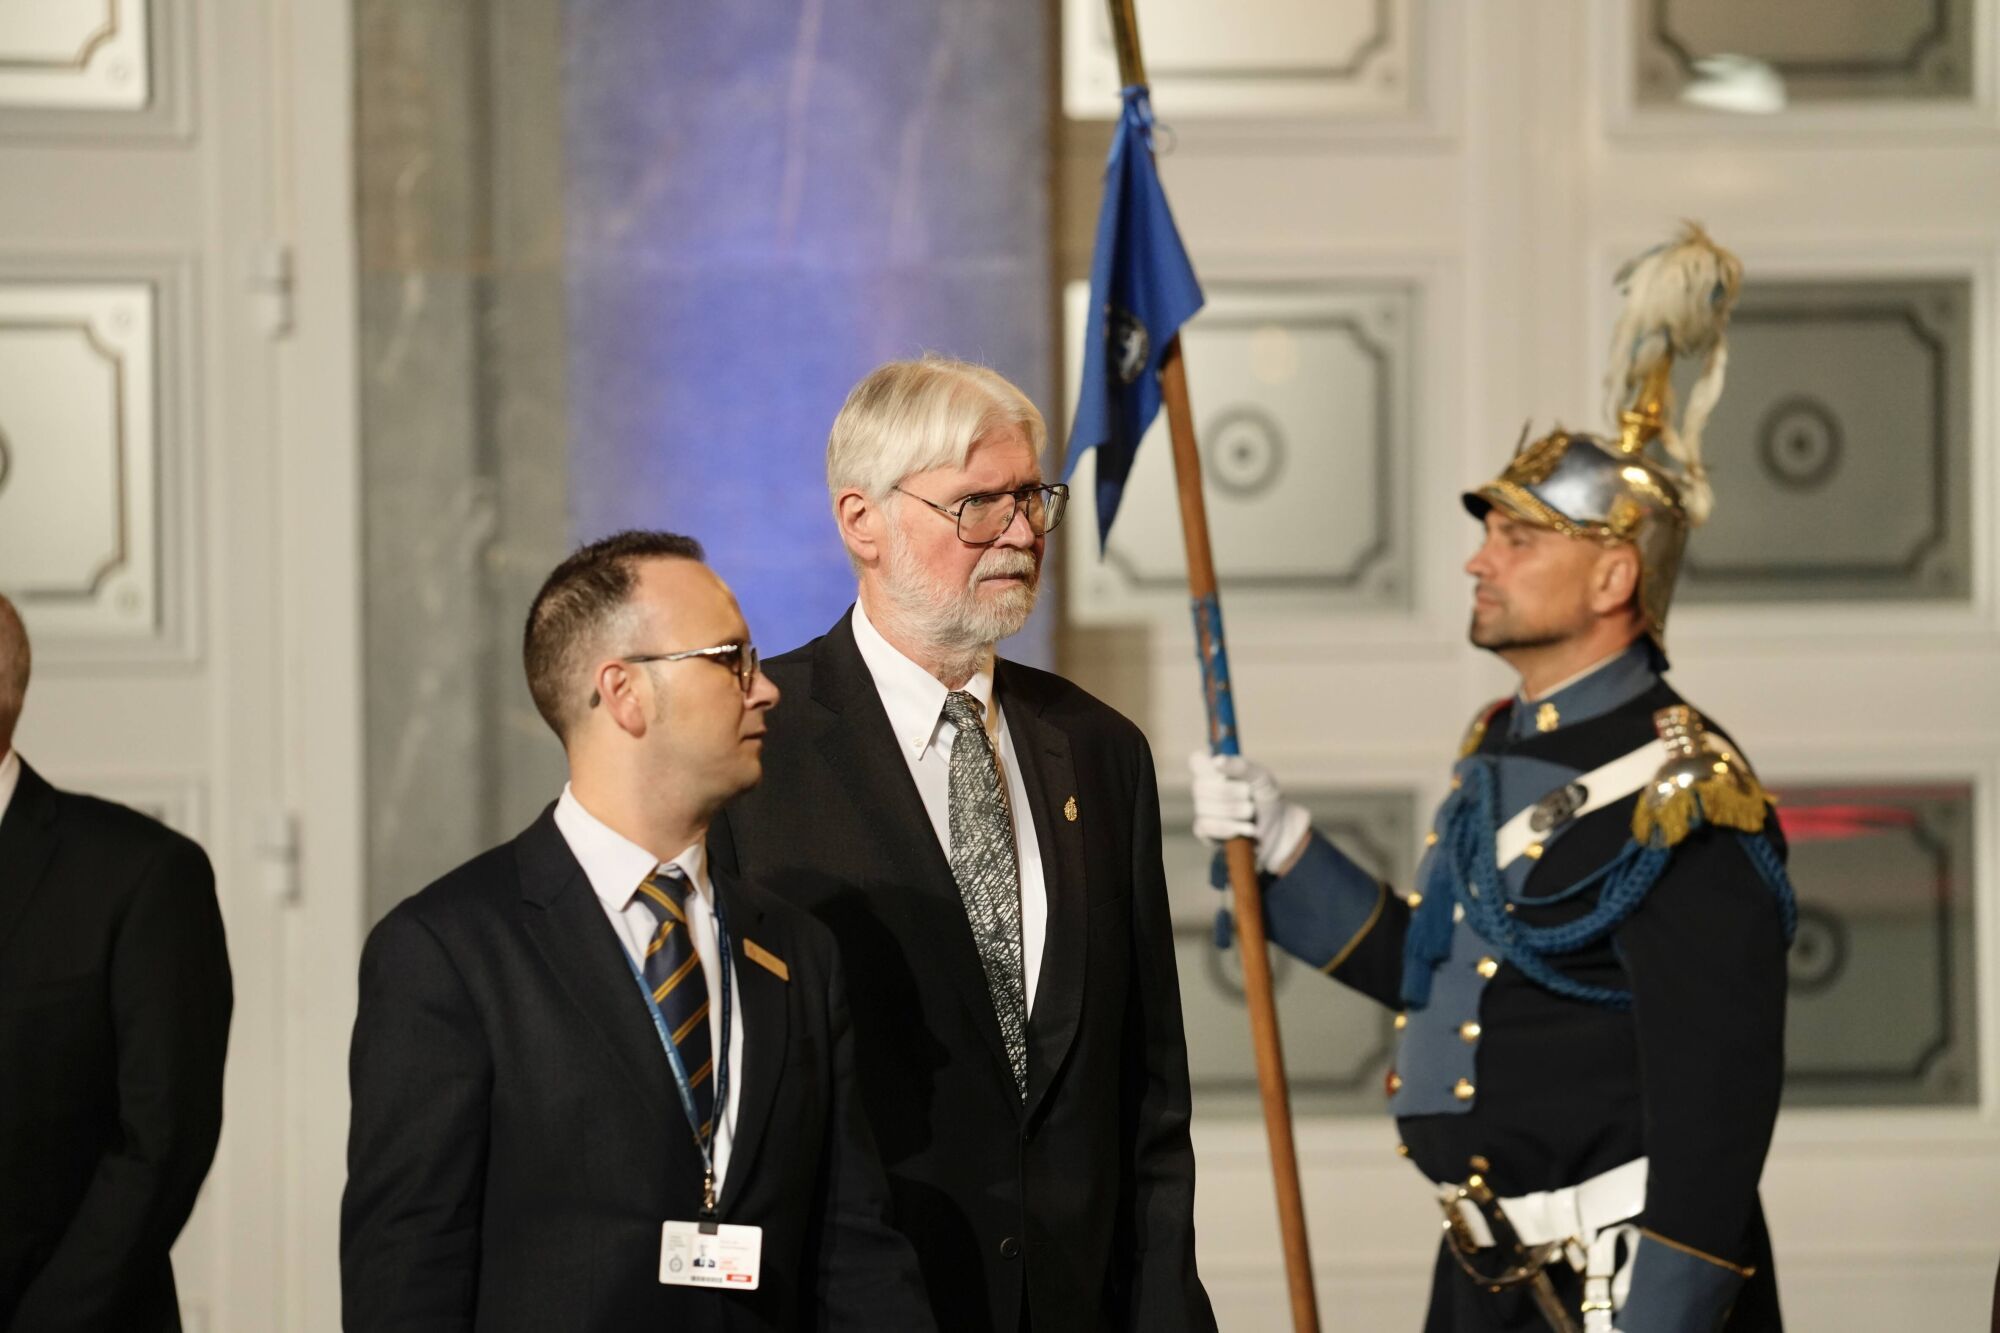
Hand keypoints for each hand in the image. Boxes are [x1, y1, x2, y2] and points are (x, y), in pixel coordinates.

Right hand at [1187, 751, 1311, 875]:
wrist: (1278, 829)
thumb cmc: (1266, 797)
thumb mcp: (1260, 777)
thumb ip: (1241, 767)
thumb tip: (1217, 761)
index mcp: (1214, 769)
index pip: (1196, 761)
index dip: (1208, 768)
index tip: (1225, 775)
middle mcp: (1203, 788)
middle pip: (1202, 787)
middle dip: (1234, 794)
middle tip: (1250, 798)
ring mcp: (1202, 809)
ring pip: (1207, 808)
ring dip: (1236, 812)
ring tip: (1250, 815)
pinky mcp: (1204, 830)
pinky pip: (1207, 826)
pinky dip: (1230, 828)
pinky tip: (1244, 830)